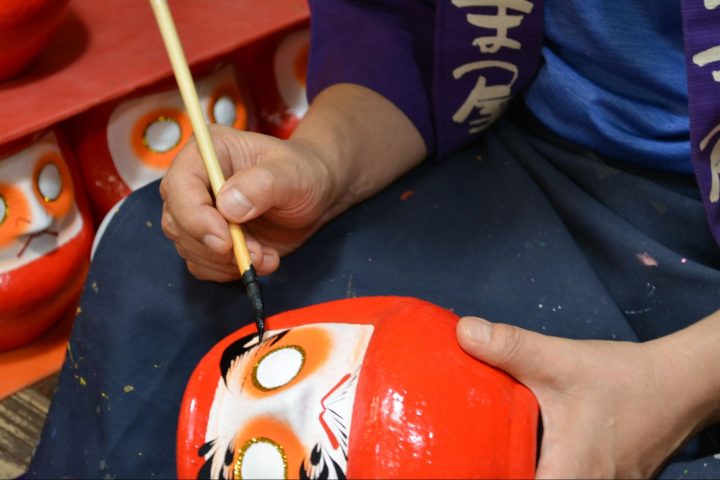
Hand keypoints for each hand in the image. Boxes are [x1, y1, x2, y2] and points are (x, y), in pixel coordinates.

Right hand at [161, 84, 426, 281]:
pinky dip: (231, 271)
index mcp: (206, 152)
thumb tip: (227, 207)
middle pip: (177, 222)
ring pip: (189, 248)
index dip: (195, 217)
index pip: (179, 186)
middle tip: (256, 253)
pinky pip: (204, 265)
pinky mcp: (210, 240)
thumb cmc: (304, 173)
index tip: (225, 241)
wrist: (314, 195)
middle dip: (214, 247)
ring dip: (227, 262)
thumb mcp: (292, 173)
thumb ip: (262, 184)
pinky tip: (263, 259)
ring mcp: (199, 213)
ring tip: (266, 255)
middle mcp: (194, 182)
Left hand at [456, 316, 716, 477]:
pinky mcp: (605, 479)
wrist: (679, 385)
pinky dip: (542, 465)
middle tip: (468, 453)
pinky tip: (524, 445)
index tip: (464, 465)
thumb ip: (510, 347)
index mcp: (568, 476)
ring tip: (488, 450)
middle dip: (502, 470)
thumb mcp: (559, 360)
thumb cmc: (621, 379)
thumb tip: (464, 332)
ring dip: (523, 469)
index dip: (491, 478)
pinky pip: (565, 477)